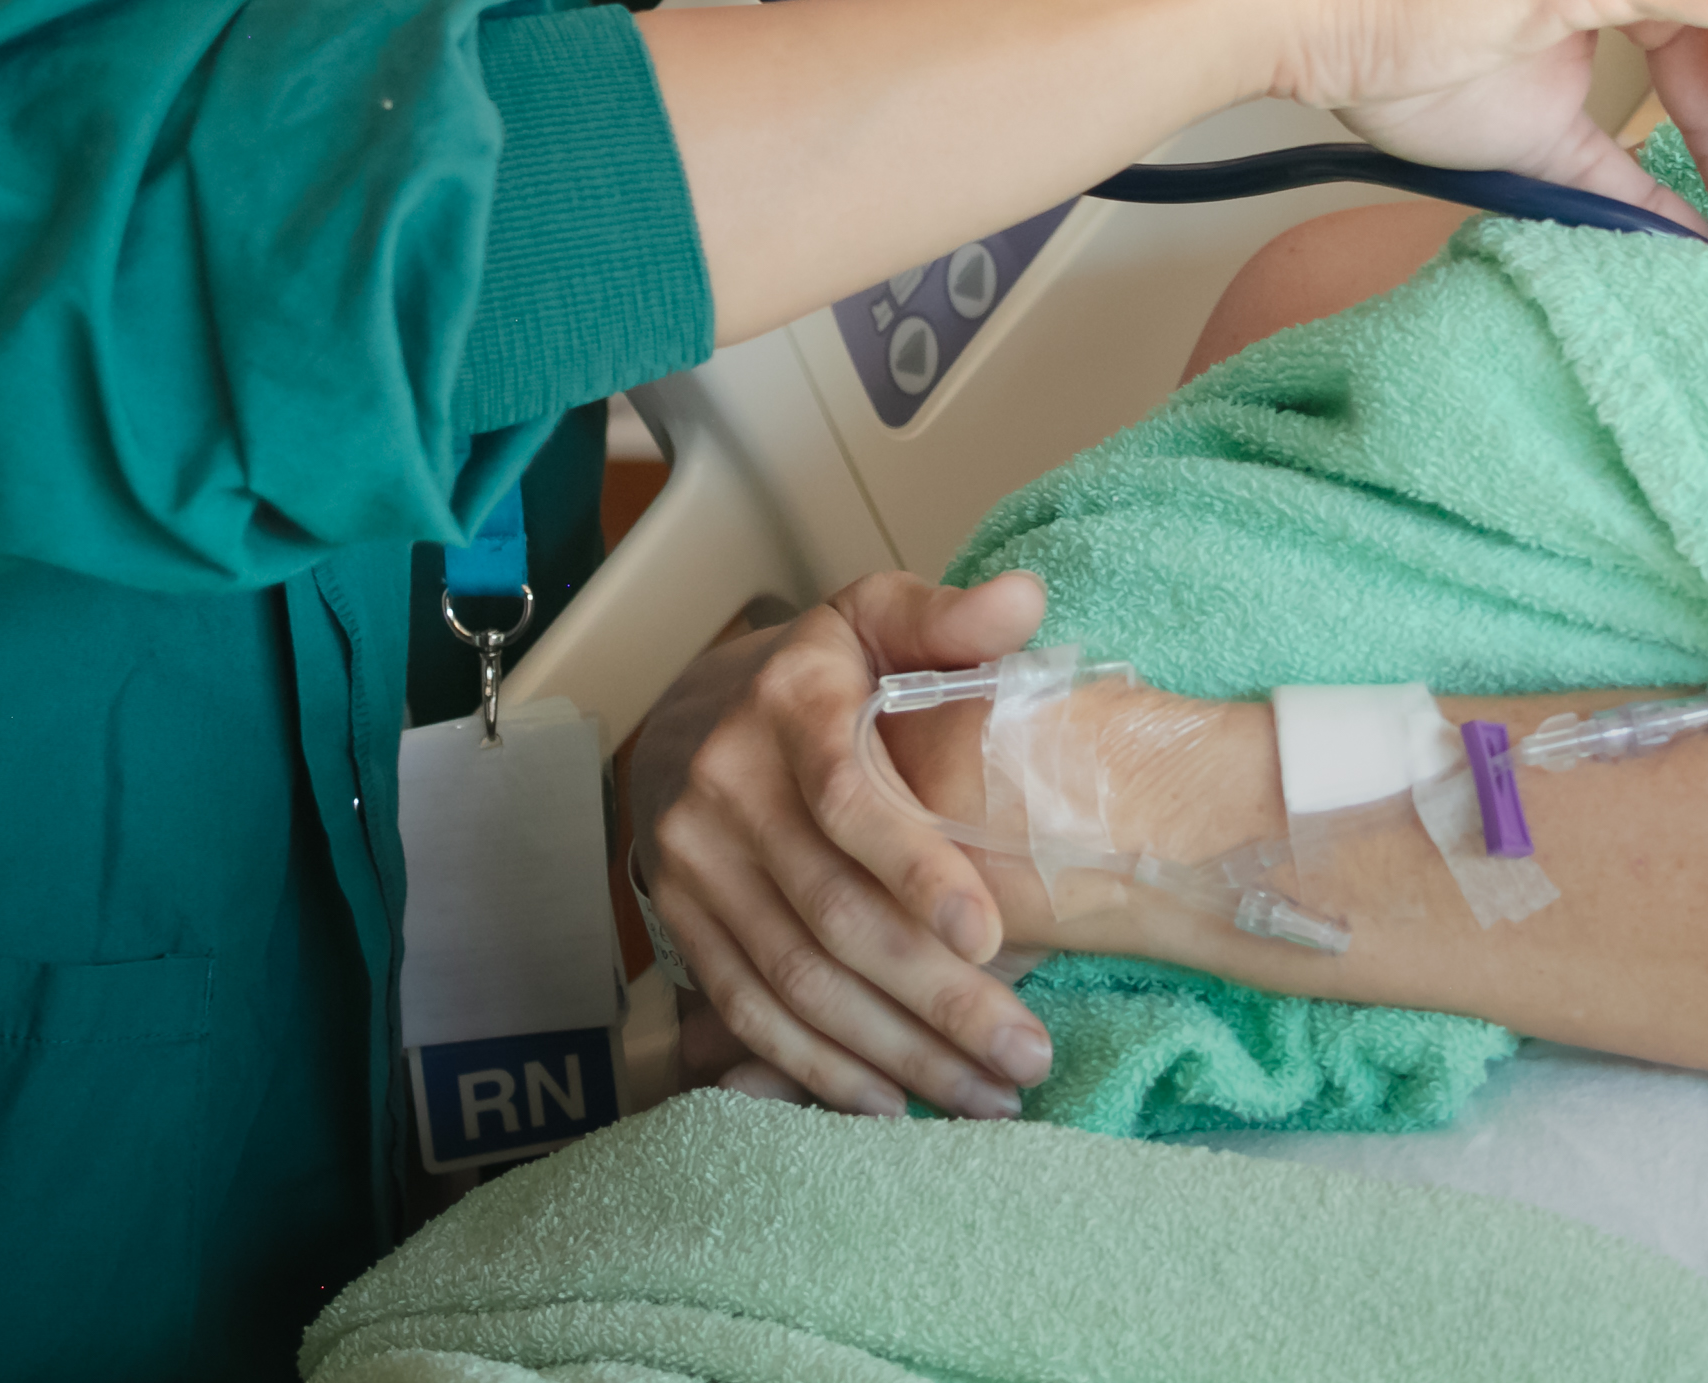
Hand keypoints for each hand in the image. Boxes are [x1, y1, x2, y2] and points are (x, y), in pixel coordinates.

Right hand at [628, 567, 1058, 1118]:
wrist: (695, 714)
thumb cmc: (824, 675)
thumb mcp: (878, 618)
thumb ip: (950, 616)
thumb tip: (1023, 602)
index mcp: (789, 706)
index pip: (847, 799)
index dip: (915, 869)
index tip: (990, 934)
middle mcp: (726, 788)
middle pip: (832, 915)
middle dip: (934, 998)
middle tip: (1025, 1056)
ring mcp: (694, 866)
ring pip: (796, 981)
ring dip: (893, 1052)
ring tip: (986, 1096)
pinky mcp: (682, 925)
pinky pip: (750, 1012)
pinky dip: (820, 1069)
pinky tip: (893, 1104)